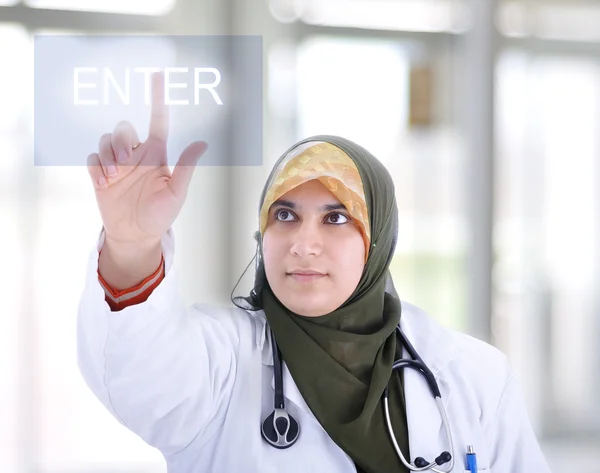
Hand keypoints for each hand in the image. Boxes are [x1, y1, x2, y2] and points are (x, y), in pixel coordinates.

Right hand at [87, 71, 207, 245]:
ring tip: (116, 174)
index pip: (158, 120)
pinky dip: (97, 166)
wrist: (136, 235)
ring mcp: (117, 164)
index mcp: (156, 154)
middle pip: (124, 127)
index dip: (158, 98)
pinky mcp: (100, 175)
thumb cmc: (160, 215)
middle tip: (126, 160)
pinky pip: (92, 158)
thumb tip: (203, 144)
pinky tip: (105, 182)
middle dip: (122, 138)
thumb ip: (185, 167)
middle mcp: (136, 155)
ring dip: (109, 152)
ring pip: (106, 139)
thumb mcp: (176, 192)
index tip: (157, 76)